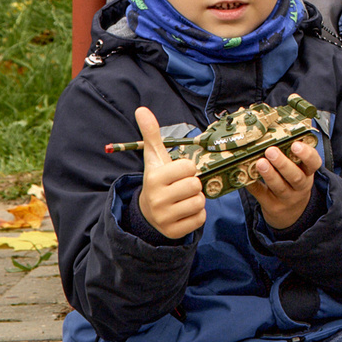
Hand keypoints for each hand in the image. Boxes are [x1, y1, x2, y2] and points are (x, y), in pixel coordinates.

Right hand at [131, 106, 207, 240]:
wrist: (148, 213)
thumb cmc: (158, 180)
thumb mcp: (155, 158)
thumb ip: (151, 134)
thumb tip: (141, 109)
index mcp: (154, 178)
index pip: (189, 167)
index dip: (188, 169)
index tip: (178, 173)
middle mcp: (157, 199)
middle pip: (196, 185)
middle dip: (193, 185)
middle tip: (182, 188)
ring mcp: (164, 218)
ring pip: (199, 202)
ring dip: (196, 200)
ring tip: (183, 199)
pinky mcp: (173, 232)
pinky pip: (200, 219)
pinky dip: (197, 215)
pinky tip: (184, 212)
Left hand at [243, 135, 321, 229]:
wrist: (291, 213)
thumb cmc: (293, 182)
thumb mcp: (300, 169)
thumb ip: (294, 153)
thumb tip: (288, 123)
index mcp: (308, 173)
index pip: (314, 163)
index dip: (306, 154)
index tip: (296, 145)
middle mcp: (300, 187)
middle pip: (295, 176)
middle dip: (283, 163)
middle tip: (271, 151)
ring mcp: (286, 198)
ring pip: (279, 186)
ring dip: (269, 174)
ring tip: (260, 162)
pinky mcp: (272, 205)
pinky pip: (261, 195)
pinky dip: (253, 185)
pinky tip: (246, 176)